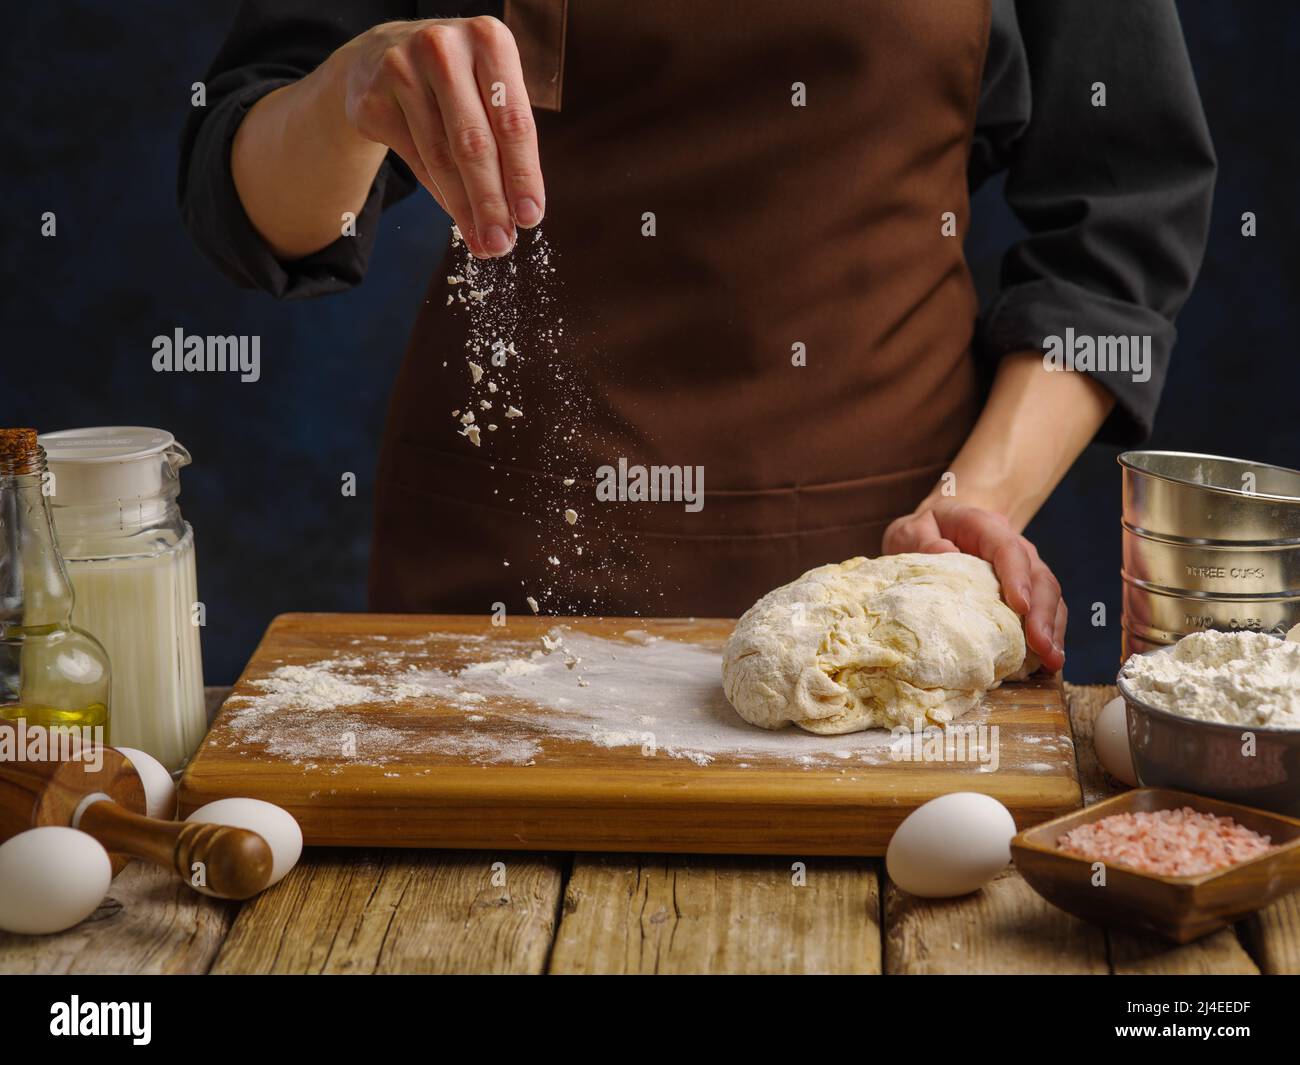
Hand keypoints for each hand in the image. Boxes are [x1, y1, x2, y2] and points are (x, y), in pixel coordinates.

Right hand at [338, 17, 543, 257]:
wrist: (382, 56)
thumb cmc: (458, 81)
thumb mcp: (490, 88)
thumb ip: (508, 138)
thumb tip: (521, 214)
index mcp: (489, 39)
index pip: (513, 120)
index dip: (523, 174)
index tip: (531, 218)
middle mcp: (444, 48)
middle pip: (474, 142)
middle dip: (491, 201)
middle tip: (503, 244)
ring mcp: (402, 70)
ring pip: (441, 157)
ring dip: (465, 209)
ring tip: (483, 243)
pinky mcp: (373, 99)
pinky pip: (415, 160)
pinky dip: (440, 195)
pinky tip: (458, 218)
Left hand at [883, 499, 1065, 672]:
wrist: (937, 527)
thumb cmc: (922, 531)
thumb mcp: (910, 531)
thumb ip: (923, 541)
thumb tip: (944, 554)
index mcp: (985, 527)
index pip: (1008, 549)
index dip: (1017, 577)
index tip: (1021, 606)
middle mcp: (1013, 546)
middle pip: (1039, 577)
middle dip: (1043, 613)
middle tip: (1042, 647)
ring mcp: (1024, 568)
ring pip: (1049, 596)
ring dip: (1053, 629)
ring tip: (1052, 662)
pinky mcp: (1026, 589)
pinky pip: (1045, 610)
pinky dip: (1050, 634)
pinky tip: (1048, 661)